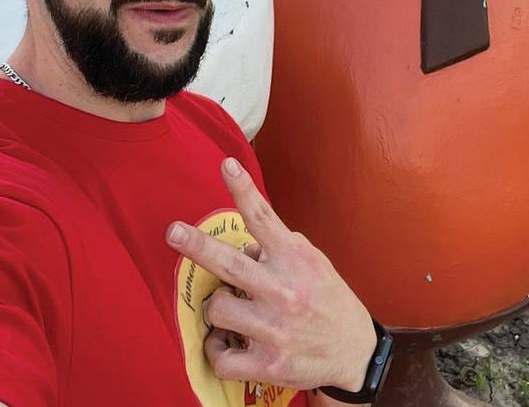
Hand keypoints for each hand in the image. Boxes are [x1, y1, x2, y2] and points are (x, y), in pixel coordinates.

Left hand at [166, 157, 376, 392]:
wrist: (355, 351)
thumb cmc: (328, 299)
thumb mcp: (312, 262)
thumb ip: (279, 248)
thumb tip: (245, 244)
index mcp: (294, 259)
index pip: (263, 218)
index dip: (242, 189)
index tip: (226, 165)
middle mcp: (283, 290)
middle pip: (230, 264)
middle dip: (197, 246)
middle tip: (173, 231)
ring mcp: (275, 328)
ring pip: (218, 309)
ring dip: (217, 308)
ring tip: (232, 311)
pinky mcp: (268, 363)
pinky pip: (221, 356)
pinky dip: (216, 349)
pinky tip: (227, 342)